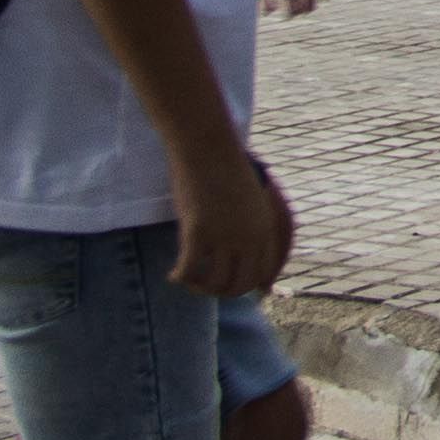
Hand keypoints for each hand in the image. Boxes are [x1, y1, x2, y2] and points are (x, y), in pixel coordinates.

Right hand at [169, 152, 292, 297]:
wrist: (208, 146)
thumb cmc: (225, 168)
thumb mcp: (249, 198)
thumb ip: (250, 223)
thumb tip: (241, 251)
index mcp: (267, 225)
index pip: (266, 271)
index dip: (251, 287)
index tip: (234, 293)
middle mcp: (251, 235)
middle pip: (240, 284)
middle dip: (222, 292)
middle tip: (204, 286)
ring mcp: (225, 235)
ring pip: (215, 283)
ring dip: (199, 288)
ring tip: (188, 280)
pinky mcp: (198, 231)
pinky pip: (188, 270)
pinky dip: (179, 277)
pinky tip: (173, 275)